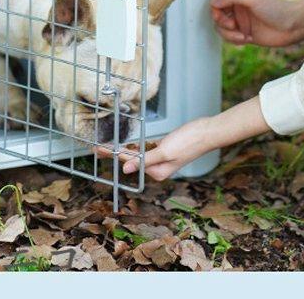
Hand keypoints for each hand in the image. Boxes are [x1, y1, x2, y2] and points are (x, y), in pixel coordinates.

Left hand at [97, 97, 269, 180]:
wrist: (206, 131)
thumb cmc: (188, 142)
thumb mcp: (164, 152)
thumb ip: (144, 161)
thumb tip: (125, 169)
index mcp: (157, 172)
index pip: (130, 161)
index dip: (113, 155)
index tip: (98, 150)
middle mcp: (158, 169)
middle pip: (131, 159)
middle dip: (114, 153)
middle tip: (97, 148)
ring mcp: (161, 159)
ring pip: (137, 154)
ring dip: (122, 151)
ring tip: (106, 147)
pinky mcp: (164, 150)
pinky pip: (145, 150)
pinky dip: (135, 148)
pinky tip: (126, 147)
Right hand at [210, 0, 298, 46]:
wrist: (294, 26)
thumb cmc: (276, 8)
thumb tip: (213, 3)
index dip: (215, 8)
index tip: (221, 15)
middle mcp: (237, 6)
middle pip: (216, 15)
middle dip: (221, 22)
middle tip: (232, 25)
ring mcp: (241, 20)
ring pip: (221, 28)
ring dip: (228, 34)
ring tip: (242, 37)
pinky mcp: (244, 33)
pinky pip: (229, 37)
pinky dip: (234, 40)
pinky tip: (247, 39)